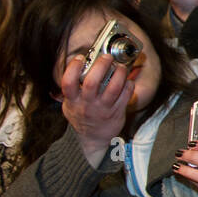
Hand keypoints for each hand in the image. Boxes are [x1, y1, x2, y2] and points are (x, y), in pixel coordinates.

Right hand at [58, 52, 134, 167]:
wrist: (93, 139)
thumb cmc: (82, 117)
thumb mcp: (69, 105)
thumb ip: (71, 89)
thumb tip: (75, 67)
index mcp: (73, 101)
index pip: (68, 83)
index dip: (73, 68)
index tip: (81, 58)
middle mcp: (87, 105)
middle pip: (92, 82)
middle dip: (101, 66)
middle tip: (107, 57)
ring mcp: (103, 109)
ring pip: (113, 88)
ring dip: (119, 73)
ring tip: (120, 67)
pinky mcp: (117, 112)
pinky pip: (126, 95)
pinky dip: (129, 84)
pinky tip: (128, 80)